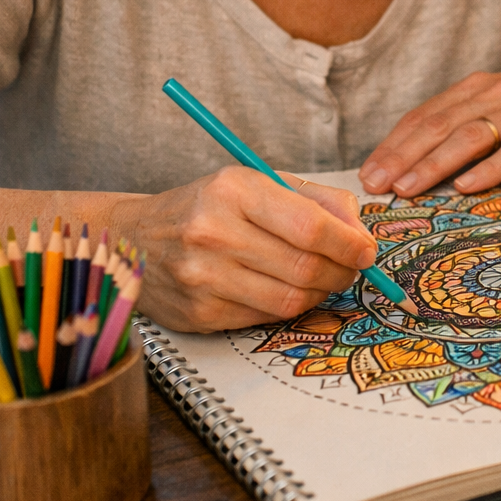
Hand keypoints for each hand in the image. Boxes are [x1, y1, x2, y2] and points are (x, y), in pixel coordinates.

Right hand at [123, 167, 377, 332]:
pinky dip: (287, 307)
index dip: (350, 244)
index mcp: (234, 190)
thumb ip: (318, 202)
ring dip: (320, 293)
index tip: (367, 251)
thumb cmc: (210, 206)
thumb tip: (362, 235)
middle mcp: (214, 233)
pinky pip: (265, 318)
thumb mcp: (259, 183)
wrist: (133, 238)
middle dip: (342, 272)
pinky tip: (285, 290)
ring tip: (321, 278)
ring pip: (290, 299)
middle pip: (306, 267)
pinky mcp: (198, 313)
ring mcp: (203, 277)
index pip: (311, 226)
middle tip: (351, 268)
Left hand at [359, 67, 500, 197]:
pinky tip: (466, 186)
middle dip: (403, 156)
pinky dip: (489, 168)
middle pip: (440, 125)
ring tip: (409, 188)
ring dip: (435, 163)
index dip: (394, 144)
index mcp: (479, 88)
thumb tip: (420, 162)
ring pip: (471, 136)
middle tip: (376, 185)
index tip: (368, 173)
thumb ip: (469, 126)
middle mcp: (498, 94)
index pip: (425, 116)